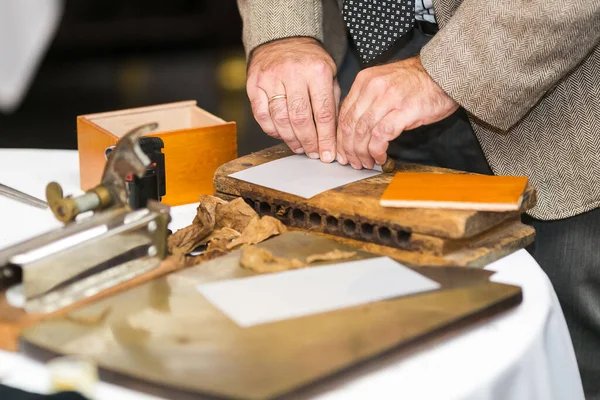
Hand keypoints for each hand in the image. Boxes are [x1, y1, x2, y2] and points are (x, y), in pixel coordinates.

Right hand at [246, 37, 339, 161]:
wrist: (284, 40)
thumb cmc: (309, 62)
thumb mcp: (330, 75)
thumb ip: (332, 103)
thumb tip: (333, 137)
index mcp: (317, 71)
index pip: (323, 112)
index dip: (326, 138)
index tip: (328, 154)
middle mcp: (293, 73)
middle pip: (300, 118)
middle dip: (309, 141)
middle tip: (313, 153)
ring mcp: (271, 78)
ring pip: (280, 119)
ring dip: (291, 139)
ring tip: (299, 147)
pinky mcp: (255, 84)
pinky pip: (262, 115)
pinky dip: (272, 130)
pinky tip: (282, 135)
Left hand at [337, 55, 458, 168]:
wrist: (445, 72)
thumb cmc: (418, 82)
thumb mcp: (384, 83)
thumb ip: (368, 101)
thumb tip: (355, 128)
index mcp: (365, 80)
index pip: (344, 113)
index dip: (340, 137)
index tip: (342, 151)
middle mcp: (373, 88)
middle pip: (350, 125)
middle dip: (348, 148)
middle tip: (352, 162)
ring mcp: (388, 98)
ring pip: (363, 132)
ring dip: (362, 153)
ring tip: (366, 163)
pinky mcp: (404, 111)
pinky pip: (381, 136)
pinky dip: (377, 150)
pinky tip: (380, 157)